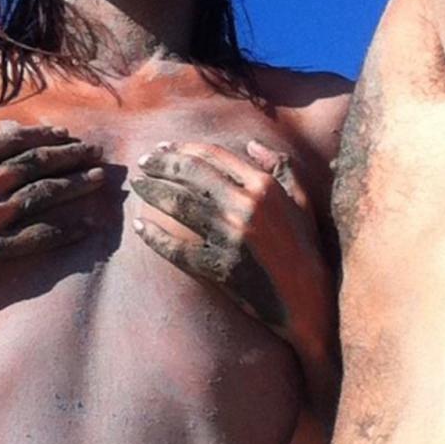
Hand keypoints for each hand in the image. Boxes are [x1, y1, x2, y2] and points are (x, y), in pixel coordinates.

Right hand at [0, 125, 104, 314]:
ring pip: (44, 195)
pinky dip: (66, 231)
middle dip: (71, 155)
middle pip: (37, 164)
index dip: (45, 136)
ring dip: (77, 185)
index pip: (15, 141)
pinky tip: (87, 226)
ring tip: (101, 179)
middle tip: (96, 152)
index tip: (67, 134)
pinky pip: (37, 238)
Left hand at [131, 139, 334, 347]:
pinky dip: (154, 236)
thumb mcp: (302, 200)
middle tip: (143, 162)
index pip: (212, 156)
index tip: (163, 148)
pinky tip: (139, 226)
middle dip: (161, 164)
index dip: (182, 148)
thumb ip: (281, 166)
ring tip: (138, 185)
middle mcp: (245, 205)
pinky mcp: (219, 266)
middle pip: (191, 174)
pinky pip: (177, 248)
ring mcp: (230, 236)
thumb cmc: (304, 247)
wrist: (307, 299)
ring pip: (179, 204)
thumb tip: (252, 144)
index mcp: (263, 186)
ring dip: (153, 191)